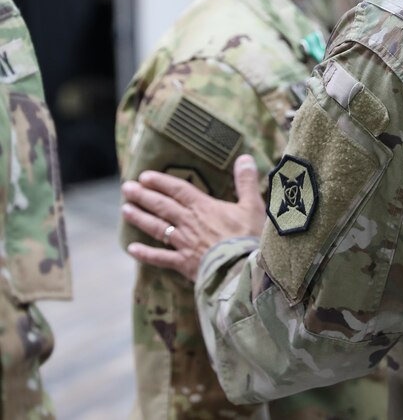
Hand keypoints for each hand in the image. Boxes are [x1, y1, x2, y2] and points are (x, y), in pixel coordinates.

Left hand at [121, 154, 265, 280]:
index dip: (161, 182)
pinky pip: (160, 258)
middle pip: (162, 206)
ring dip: (140, 218)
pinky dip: (145, 254)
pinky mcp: (184, 264)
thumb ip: (246, 181)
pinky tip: (131, 249)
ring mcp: (184, 244)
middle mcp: (189, 223)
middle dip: (143, 196)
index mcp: (204, 207)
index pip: (178, 190)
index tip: (144, 176)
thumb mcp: (253, 205)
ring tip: (125, 210)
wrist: (243, 269)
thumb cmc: (250, 237)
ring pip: (157, 228)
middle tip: (126, 187)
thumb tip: (245, 157)